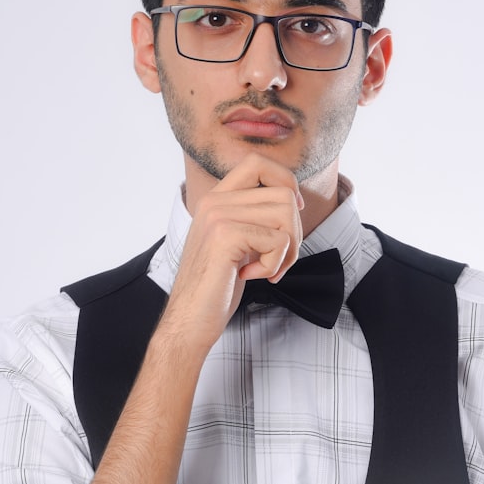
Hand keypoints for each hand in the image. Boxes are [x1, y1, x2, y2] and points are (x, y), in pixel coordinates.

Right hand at [159, 153, 304, 351]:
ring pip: (286, 213)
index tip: (291, 212)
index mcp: (216, 199)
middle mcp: (214, 201)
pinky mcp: (225, 236)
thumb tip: (293, 199)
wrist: (188, 321)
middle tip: (279, 258)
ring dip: (288, 249)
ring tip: (268, 269)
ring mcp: (218, 216)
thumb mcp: (235, 241)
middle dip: (295, 230)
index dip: (285, 182)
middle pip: (283, 193)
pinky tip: (252, 276)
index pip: (258, 162)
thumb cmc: (216, 287)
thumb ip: (252, 216)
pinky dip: (276, 264)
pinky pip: (279, 239)